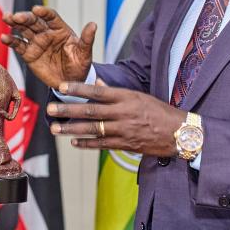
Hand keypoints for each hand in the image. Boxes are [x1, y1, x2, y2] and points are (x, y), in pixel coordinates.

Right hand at [1, 5, 96, 87]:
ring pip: (23, 30)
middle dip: (25, 17)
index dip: (44, 12)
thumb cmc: (79, 65)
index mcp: (60, 29)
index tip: (37, 9)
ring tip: (6, 18)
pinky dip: (10, 40)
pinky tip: (4, 37)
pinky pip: (18, 45)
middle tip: (16, 16)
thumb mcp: (85, 54)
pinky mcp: (28, 54)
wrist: (70, 83)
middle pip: (34, 21)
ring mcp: (36, 42)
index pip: (51, 17)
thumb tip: (93, 24)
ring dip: (14, 23)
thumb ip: (87, 39)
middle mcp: (46, 33)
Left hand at [47, 82, 185, 155]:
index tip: (61, 87)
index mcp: (126, 97)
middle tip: (50, 109)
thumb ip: (116, 92)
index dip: (77, 89)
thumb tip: (97, 85)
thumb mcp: (139, 96)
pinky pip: (102, 144)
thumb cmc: (159, 111)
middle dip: (68, 110)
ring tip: (55, 128)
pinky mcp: (125, 145)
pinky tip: (73, 142)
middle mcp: (123, 113)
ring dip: (72, 129)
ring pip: (92, 129)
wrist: (179, 133)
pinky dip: (87, 143)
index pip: (97, 91)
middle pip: (90, 111)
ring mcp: (124, 130)